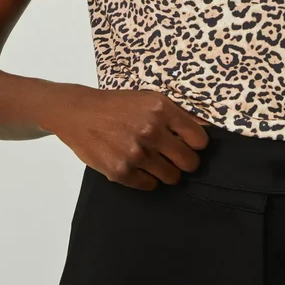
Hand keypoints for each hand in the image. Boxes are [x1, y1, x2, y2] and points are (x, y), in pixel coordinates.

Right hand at [44, 86, 210, 190]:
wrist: (79, 113)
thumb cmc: (117, 105)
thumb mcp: (149, 99)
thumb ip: (176, 114)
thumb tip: (205, 127)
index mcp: (161, 109)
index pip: (199, 139)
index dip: (196, 144)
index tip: (189, 145)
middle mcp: (151, 130)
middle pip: (189, 162)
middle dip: (185, 162)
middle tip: (175, 158)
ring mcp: (136, 153)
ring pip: (171, 177)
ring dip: (167, 172)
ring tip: (155, 162)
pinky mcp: (121, 171)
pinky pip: (150, 185)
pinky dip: (148, 179)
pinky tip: (139, 167)